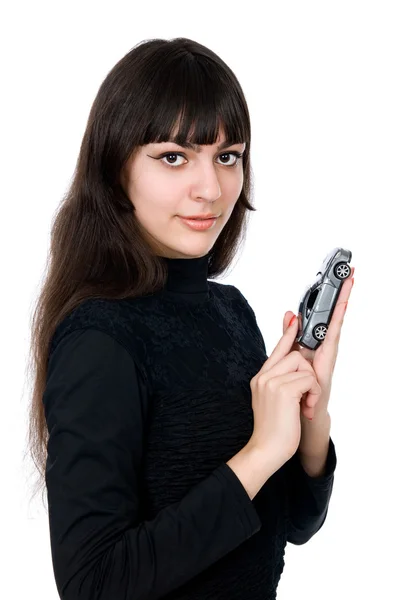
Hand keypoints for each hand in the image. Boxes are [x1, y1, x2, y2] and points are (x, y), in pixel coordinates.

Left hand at [282, 266, 354, 420]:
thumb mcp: (289, 357)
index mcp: (313, 342)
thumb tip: (290, 314)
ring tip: (349, 279)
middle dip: (342, 292)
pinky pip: (333, 335)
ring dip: (343, 299)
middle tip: (348, 270)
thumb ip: (289, 336)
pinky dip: (337, 318)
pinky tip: (343, 303)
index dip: (329, 296)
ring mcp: (328, 351)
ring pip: (336, 320)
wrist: (299, 416)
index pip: (322, 314)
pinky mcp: (328, 358)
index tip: (335, 277)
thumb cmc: (297, 389)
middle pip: (334, 313)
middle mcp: (323, 345)